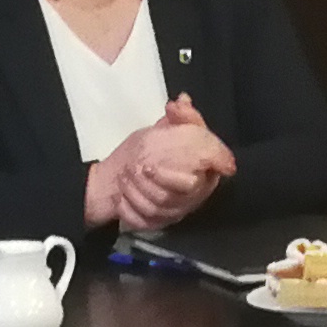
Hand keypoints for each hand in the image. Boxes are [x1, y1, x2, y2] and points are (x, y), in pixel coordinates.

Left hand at [109, 100, 236, 231]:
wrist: (129, 174)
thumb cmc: (154, 151)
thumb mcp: (170, 129)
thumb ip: (182, 116)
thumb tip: (181, 101)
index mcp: (204, 172)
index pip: (204, 176)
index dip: (177, 174)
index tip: (151, 164)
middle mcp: (194, 195)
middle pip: (178, 194)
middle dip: (153, 180)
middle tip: (136, 167)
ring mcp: (175, 212)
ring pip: (158, 208)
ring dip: (136, 192)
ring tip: (125, 176)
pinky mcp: (158, 225)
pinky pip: (144, 221)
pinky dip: (129, 209)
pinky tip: (122, 197)